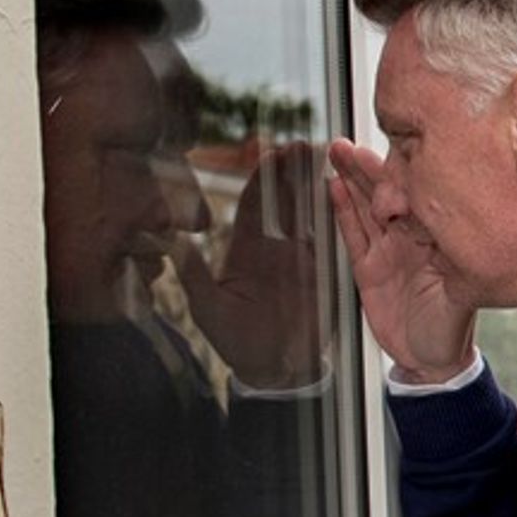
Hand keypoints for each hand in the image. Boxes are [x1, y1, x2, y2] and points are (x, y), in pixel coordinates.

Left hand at [179, 141, 327, 390]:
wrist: (274, 371)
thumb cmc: (237, 343)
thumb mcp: (208, 309)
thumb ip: (193, 275)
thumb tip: (172, 243)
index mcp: (246, 249)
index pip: (257, 204)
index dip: (265, 179)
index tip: (272, 155)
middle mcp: (275, 247)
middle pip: (287, 200)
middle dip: (295, 171)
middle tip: (304, 145)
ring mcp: (302, 258)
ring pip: (311, 214)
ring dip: (318, 186)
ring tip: (327, 159)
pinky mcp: (324, 274)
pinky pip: (332, 241)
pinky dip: (337, 218)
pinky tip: (344, 196)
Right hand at [325, 139, 477, 383]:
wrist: (431, 359)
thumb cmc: (452, 329)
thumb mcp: (460, 300)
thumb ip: (457, 273)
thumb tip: (460, 245)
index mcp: (438, 239)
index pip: (419, 198)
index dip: (404, 177)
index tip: (392, 152)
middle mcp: (412, 238)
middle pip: (389, 193)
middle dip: (370, 166)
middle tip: (350, 142)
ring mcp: (388, 249)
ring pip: (367, 206)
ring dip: (352, 179)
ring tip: (337, 150)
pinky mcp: (368, 267)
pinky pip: (353, 233)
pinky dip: (343, 211)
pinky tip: (333, 187)